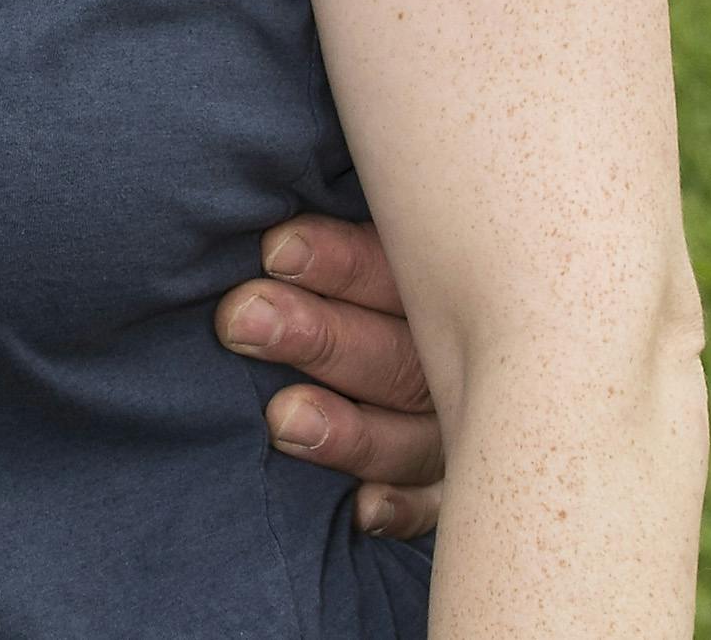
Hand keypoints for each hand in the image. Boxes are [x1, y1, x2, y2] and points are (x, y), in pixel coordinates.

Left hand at [219, 217, 445, 536]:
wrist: (466, 353)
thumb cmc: (368, 281)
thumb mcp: (375, 240)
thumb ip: (330, 233)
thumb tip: (268, 202)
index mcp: (435, 282)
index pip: (394, 268)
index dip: (338, 260)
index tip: (274, 250)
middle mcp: (454, 358)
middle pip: (399, 353)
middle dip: (319, 336)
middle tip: (245, 318)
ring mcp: (456, 426)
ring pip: (413, 435)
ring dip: (350, 431)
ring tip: (283, 419)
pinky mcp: (450, 487)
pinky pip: (436, 506)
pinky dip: (403, 508)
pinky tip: (363, 508)